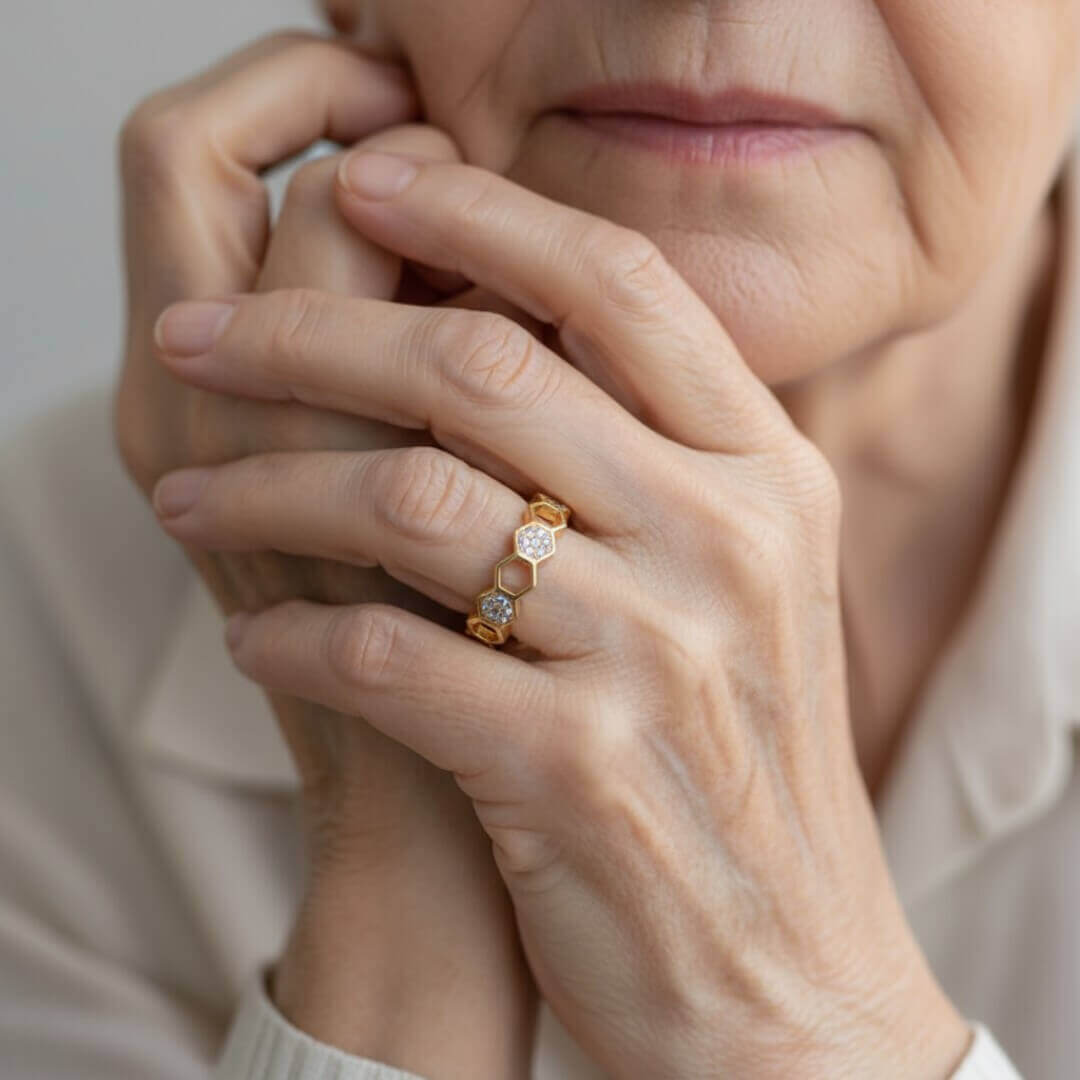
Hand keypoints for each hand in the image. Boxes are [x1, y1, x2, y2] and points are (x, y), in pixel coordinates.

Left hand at [151, 153, 972, 1077]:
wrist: (786, 965)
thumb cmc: (736, 759)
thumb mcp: (737, 582)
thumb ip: (647, 456)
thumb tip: (498, 328)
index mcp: (768, 474)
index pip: (619, 286)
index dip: (483, 214)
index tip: (364, 185)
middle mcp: (726, 541)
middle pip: (486, 368)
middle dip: (311, 334)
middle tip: (200, 335)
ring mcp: (658, 654)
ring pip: (414, 504)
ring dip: (270, 493)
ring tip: (193, 502)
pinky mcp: (580, 771)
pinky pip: (394, 659)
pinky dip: (301, 638)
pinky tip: (261, 639)